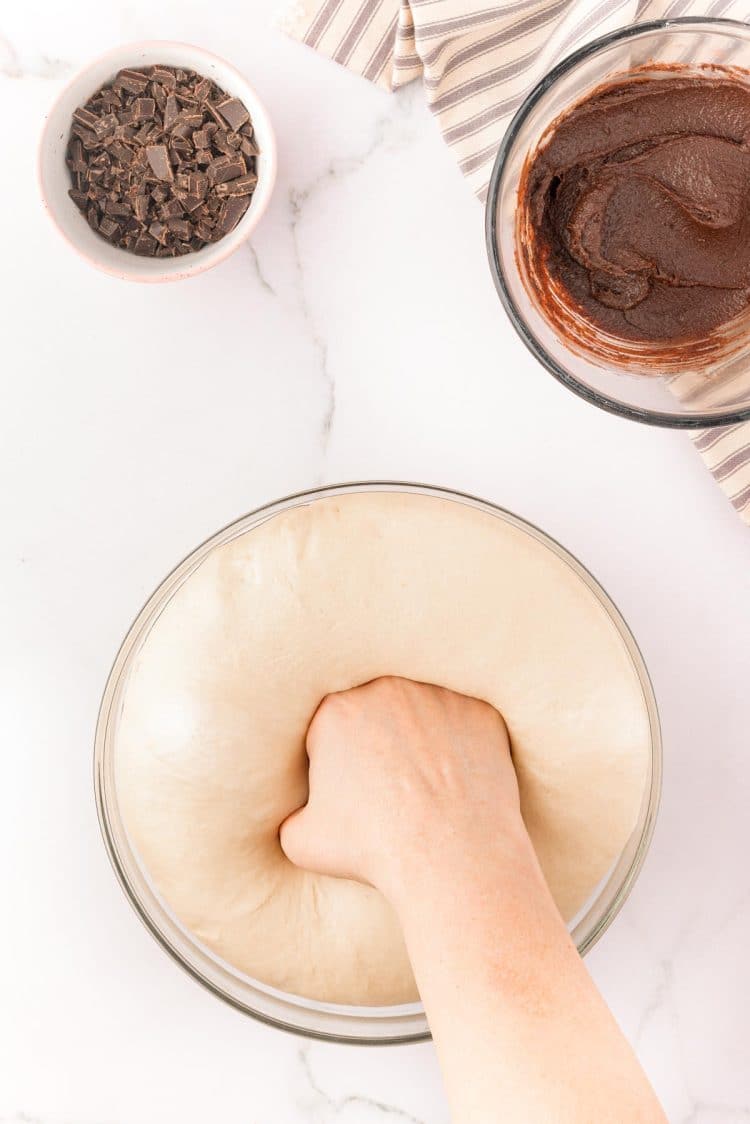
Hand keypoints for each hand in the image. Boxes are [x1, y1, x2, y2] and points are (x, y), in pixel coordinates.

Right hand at [280, 676, 525, 903]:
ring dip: (419, 734)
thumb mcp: (302, 842)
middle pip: (375, 708)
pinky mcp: (477, 711)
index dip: (334, 757)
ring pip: (421, 710)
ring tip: (424, 778)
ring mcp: (437, 696)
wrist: (450, 857)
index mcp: (335, 711)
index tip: (347, 784)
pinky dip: (462, 743)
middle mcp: (385, 690)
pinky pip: (465, 721)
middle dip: (376, 737)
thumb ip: (291, 817)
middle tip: (388, 779)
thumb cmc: (373, 850)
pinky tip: (459, 776)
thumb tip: (294, 816)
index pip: (328, 725)